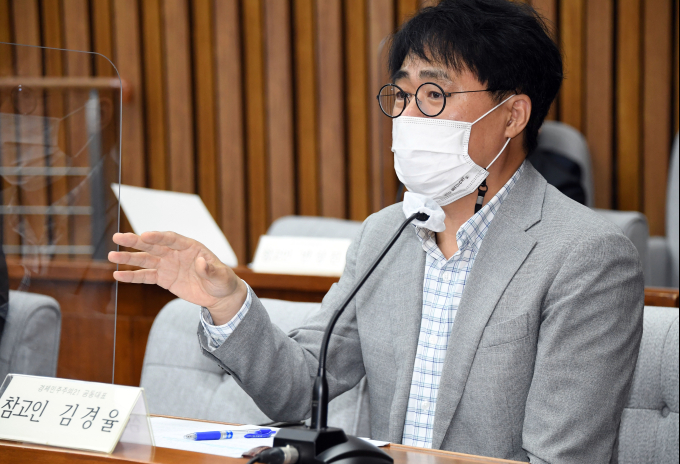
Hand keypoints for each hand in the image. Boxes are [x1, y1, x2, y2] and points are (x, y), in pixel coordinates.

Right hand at [108, 231, 246, 324]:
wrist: (219, 295)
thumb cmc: (222, 281)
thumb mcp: (221, 276)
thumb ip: (210, 269)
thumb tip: (200, 263)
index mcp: (190, 247)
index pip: (172, 239)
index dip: (159, 237)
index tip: (145, 235)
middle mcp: (176, 253)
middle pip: (153, 245)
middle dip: (136, 241)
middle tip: (118, 237)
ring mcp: (168, 265)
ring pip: (146, 259)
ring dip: (129, 258)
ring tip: (112, 255)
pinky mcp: (164, 279)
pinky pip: (146, 276)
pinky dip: (133, 276)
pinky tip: (118, 275)